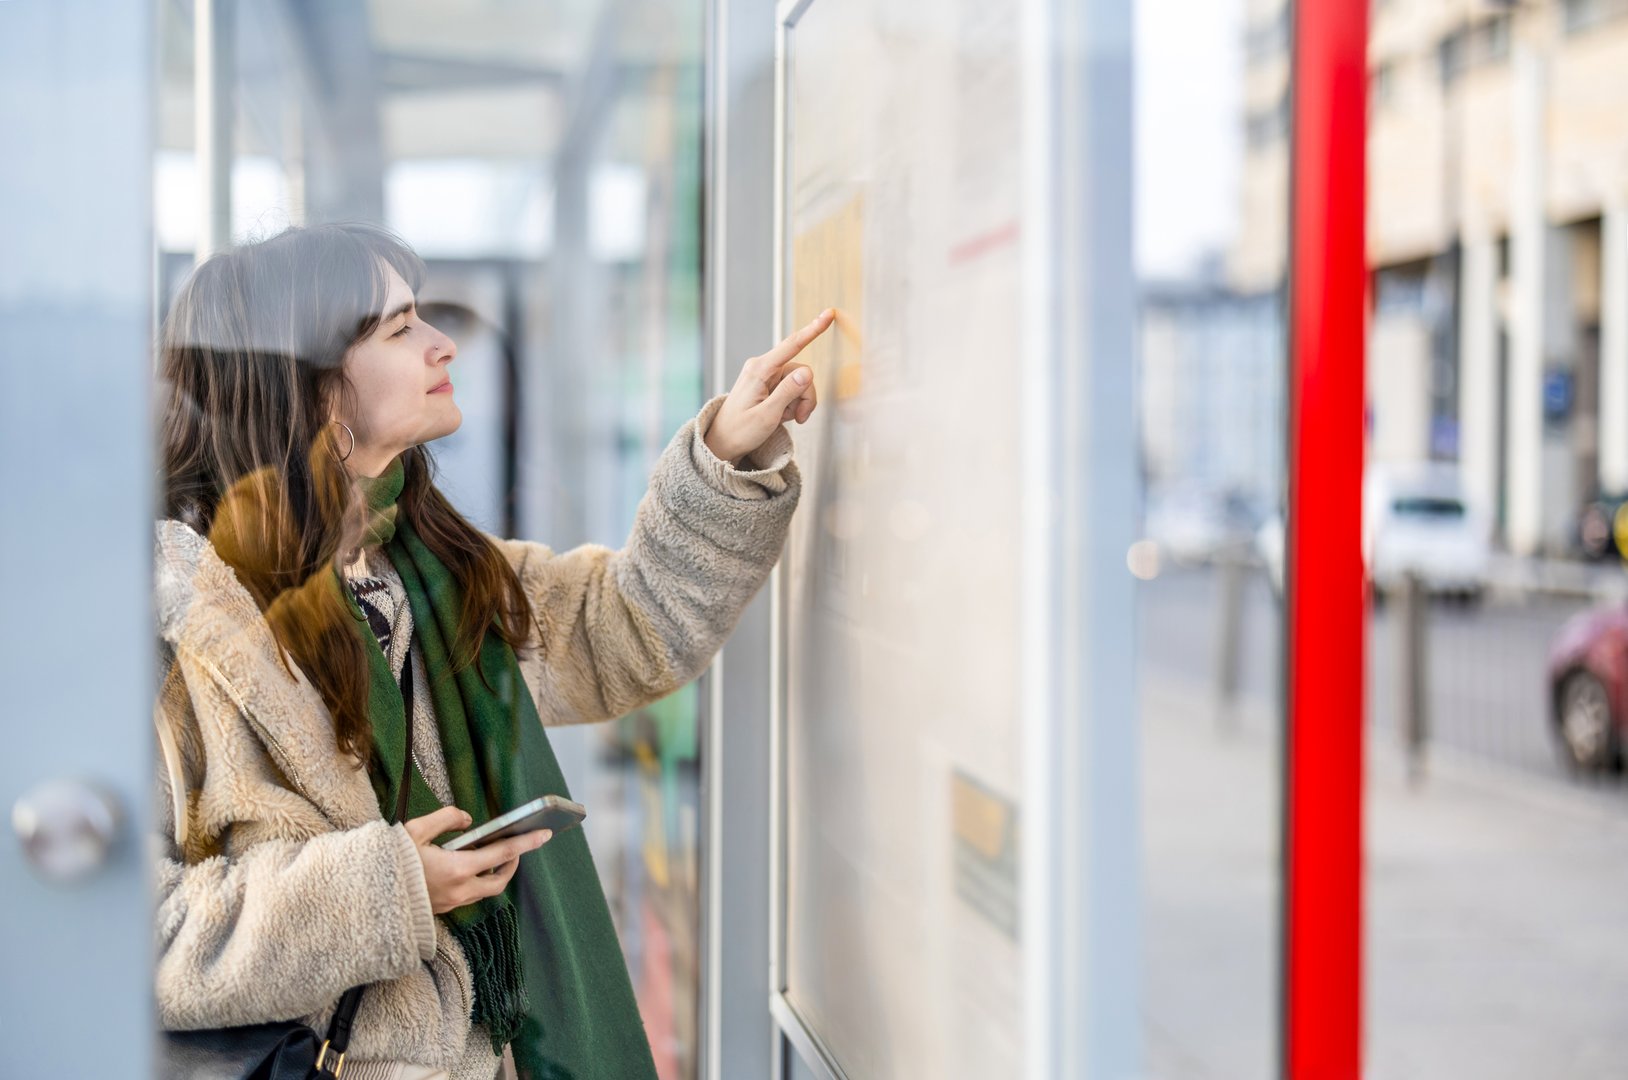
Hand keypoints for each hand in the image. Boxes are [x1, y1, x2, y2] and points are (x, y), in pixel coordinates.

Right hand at [403, 806, 552, 914]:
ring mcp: (450, 903)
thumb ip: (446, 819)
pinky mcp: (441, 909)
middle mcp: (459, 890)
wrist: (365, 897)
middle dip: (511, 865)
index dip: (526, 843)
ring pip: (484, 892)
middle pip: (499, 881)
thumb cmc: (388, 861)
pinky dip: (475, 882)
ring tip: (490, 855)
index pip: (502, 854)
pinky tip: (466, 868)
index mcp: (457, 869)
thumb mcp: (416, 829)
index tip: (545, 834)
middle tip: (515, 848)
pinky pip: (468, 896)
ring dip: (493, 874)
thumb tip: (467, 820)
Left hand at [704, 308, 834, 464]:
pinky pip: (792, 388)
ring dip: (799, 403)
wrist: (724, 441)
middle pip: (801, 373)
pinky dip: (793, 404)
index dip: (813, 330)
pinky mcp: (769, 383)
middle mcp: (763, 367)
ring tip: (785, 418)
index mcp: (759, 370)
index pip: (792, 345)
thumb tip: (807, 372)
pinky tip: (782, 415)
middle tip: (798, 418)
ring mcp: (766, 374)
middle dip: (805, 396)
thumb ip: (788, 392)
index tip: (828, 313)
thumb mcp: (767, 415)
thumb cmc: (740, 431)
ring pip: (800, 382)